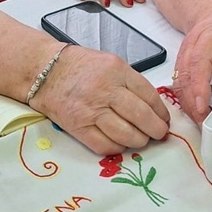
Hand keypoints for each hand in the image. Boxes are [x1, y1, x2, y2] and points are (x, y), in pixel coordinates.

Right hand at [29, 45, 170, 154]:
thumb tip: (154, 107)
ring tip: (142, 139)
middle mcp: (105, 90)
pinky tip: (121, 143)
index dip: (161, 111)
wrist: (46, 72)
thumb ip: (131, 82)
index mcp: (117, 71)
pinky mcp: (78, 127)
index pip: (149, 95)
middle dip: (156, 130)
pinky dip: (117, 148)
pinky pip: (105, 145)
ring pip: (126, 134)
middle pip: (141, 116)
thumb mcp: (111, 63)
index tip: (164, 119)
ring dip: (139, 141)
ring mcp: (91, 110)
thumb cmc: (82, 67)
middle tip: (160, 134)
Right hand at [171, 0, 211, 124]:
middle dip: (191, 102)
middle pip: (185, 75)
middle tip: (203, 123)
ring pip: (178, 80)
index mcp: (211, 33)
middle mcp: (192, 44)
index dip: (199, 86)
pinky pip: (179, 81)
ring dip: (186, 103)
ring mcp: (184, 52)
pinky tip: (193, 110)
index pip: (200, 62)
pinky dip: (184, 97)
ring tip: (200, 121)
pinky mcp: (182, 61)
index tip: (201, 105)